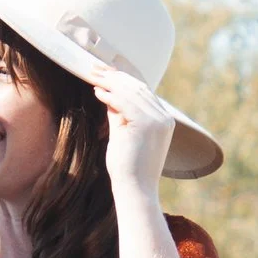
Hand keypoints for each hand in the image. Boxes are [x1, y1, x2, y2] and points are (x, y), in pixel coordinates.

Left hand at [96, 64, 177, 192]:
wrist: (134, 189)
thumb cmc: (126, 167)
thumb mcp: (123, 134)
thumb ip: (119, 114)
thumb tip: (109, 95)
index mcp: (164, 121)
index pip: (143, 92)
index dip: (123, 80)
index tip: (105, 72)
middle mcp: (165, 118)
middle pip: (139, 88)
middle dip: (115, 76)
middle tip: (95, 68)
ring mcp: (159, 121)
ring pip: (132, 93)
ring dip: (110, 82)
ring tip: (92, 75)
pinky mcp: (148, 125)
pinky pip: (126, 103)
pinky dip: (110, 95)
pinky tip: (97, 91)